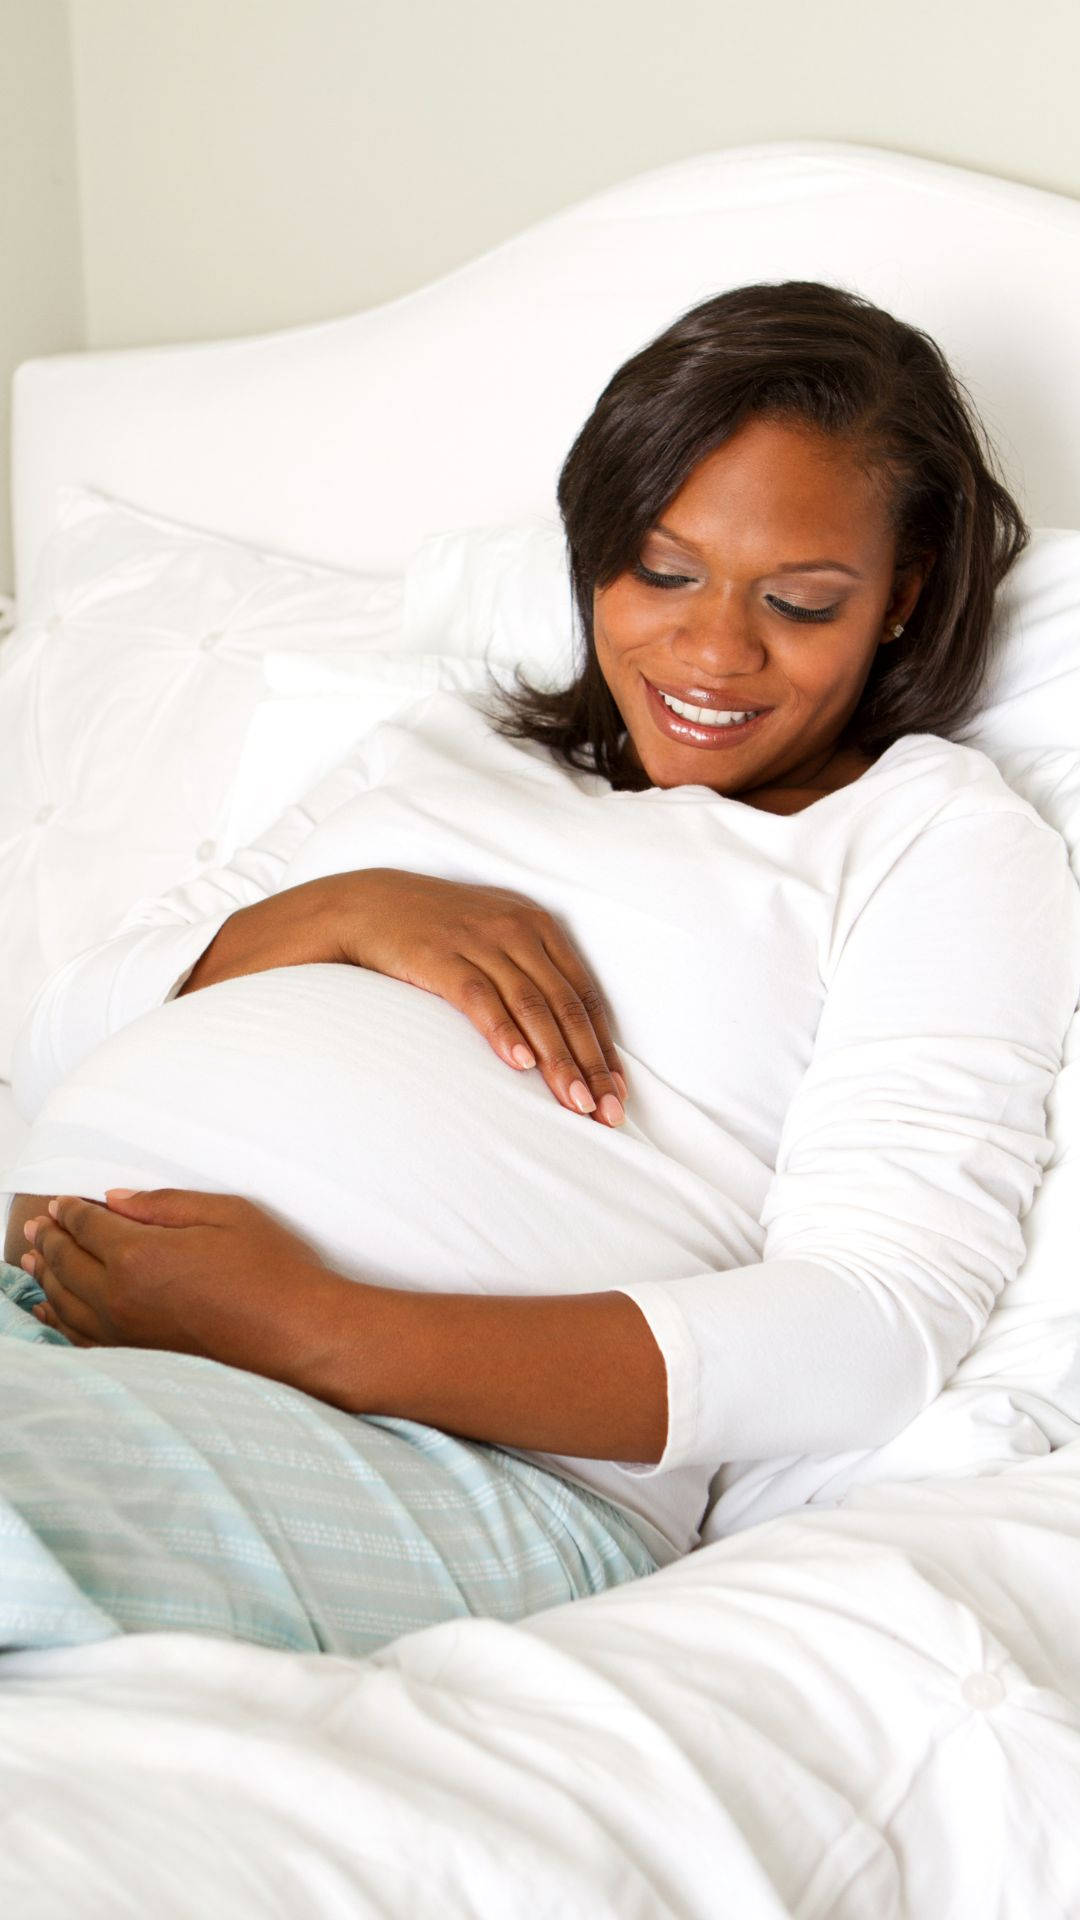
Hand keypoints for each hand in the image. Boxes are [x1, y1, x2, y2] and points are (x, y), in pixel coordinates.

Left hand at [19, 1188, 350, 1380]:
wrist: (296, 1333)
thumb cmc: (270, 1270)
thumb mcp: (225, 1214)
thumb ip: (163, 1204)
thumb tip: (116, 1200)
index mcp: (140, 1255)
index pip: (89, 1228)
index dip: (71, 1212)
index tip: (60, 1203)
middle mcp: (122, 1298)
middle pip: (68, 1264)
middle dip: (50, 1240)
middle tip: (38, 1225)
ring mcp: (127, 1333)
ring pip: (66, 1302)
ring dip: (45, 1278)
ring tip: (32, 1260)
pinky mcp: (140, 1357)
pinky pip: (81, 1338)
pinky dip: (58, 1321)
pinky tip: (50, 1312)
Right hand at [334, 869, 628, 1124]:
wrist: (369, 905)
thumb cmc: (438, 932)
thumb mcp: (495, 940)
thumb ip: (530, 975)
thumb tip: (564, 1040)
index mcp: (539, 928)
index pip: (585, 997)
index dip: (605, 1048)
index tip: (617, 1094)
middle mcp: (518, 932)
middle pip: (566, 1007)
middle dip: (590, 1064)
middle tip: (606, 1113)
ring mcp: (480, 942)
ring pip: (533, 1006)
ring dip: (557, 1059)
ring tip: (574, 1103)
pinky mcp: (442, 956)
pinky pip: (481, 998)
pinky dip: (503, 1032)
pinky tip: (520, 1064)